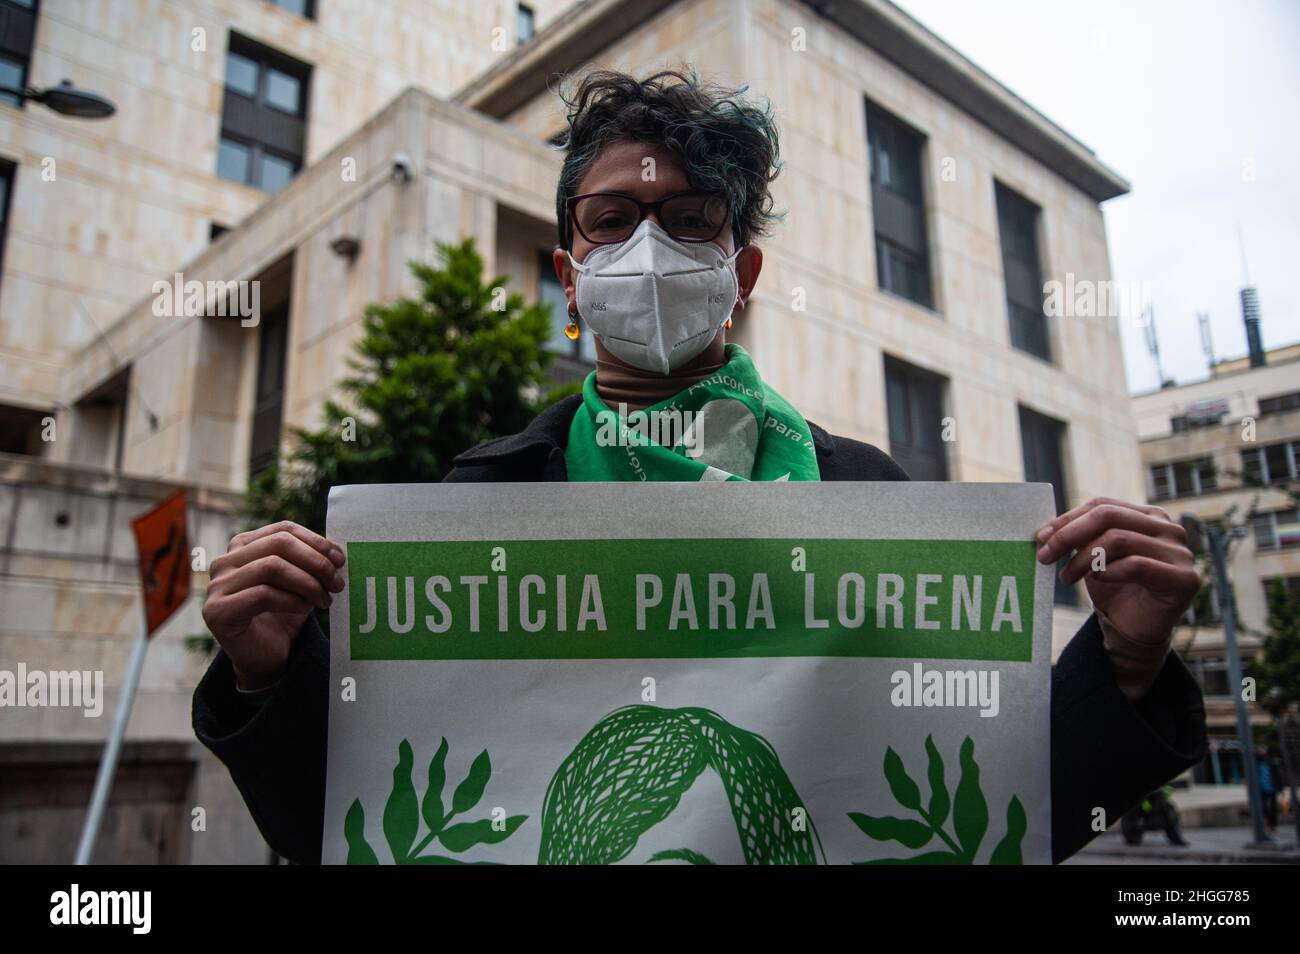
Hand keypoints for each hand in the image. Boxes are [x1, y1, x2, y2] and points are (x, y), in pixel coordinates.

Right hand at [202, 521, 345, 689]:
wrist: (266, 659)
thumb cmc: (283, 616)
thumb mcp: (300, 582)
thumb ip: (310, 561)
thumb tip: (336, 549)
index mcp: (243, 547)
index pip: (284, 530)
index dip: (316, 541)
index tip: (340, 559)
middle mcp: (225, 561)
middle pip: (279, 544)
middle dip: (315, 561)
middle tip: (337, 583)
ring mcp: (217, 586)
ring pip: (272, 566)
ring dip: (308, 582)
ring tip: (325, 600)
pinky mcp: (218, 611)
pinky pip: (263, 594)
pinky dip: (292, 600)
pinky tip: (306, 608)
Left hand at [1034, 497, 1199, 645]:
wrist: (1135, 628)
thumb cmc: (1114, 587)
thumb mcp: (1092, 555)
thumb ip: (1079, 535)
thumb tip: (1046, 529)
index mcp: (1148, 516)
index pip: (1102, 505)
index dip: (1068, 518)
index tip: (1041, 537)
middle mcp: (1169, 529)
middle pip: (1108, 517)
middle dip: (1069, 535)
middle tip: (1045, 556)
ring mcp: (1180, 552)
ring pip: (1118, 539)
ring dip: (1084, 558)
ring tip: (1067, 576)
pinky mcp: (1183, 578)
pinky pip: (1135, 565)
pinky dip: (1107, 572)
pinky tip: (1096, 580)